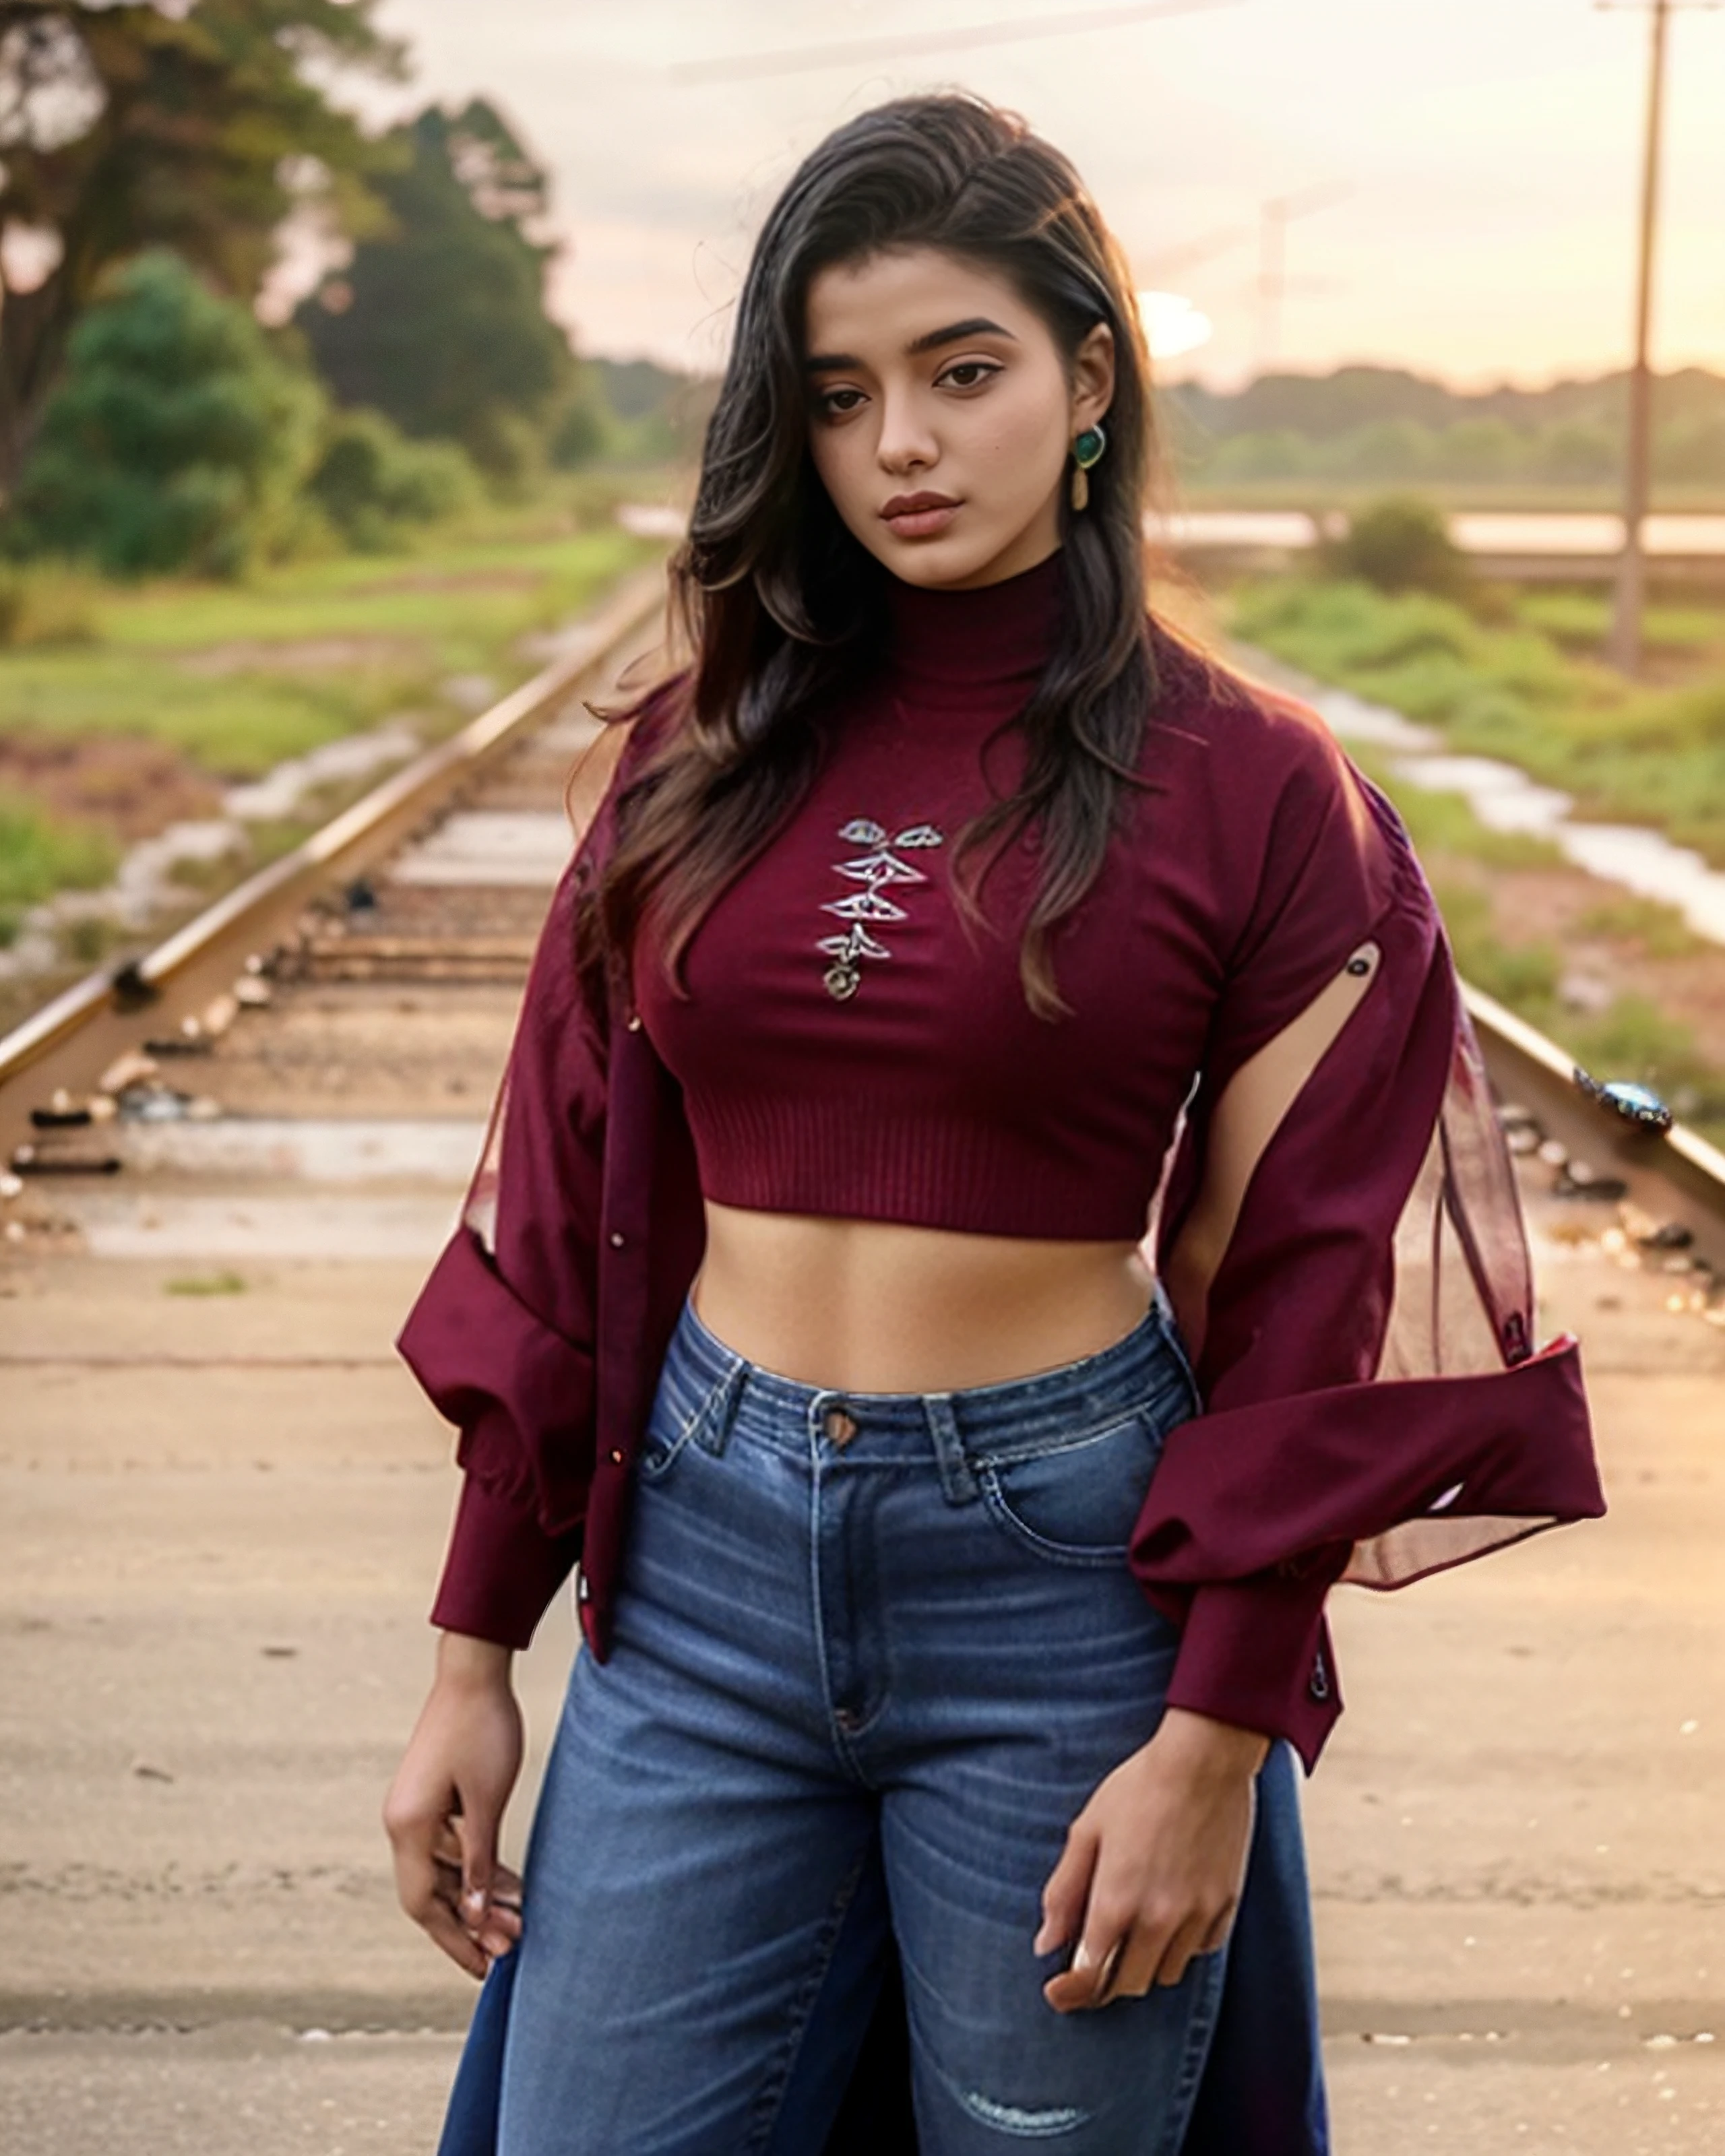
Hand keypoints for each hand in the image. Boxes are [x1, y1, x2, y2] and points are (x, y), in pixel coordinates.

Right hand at [382, 1631, 525, 1977]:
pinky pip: (450, 1847)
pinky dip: (476, 1868)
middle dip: (470, 1925)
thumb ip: (479, 1860)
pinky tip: (509, 1885)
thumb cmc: (483, 1729)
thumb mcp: (487, 1801)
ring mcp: (414, 1809)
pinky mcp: (431, 1797)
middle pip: (432, 1893)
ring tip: (518, 1920)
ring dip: (476, 1897)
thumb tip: (473, 1915)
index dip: (454, 1939)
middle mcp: (402, 1823)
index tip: (484, 1968)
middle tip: (510, 1949)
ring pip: (443, 1872)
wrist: (474, 1670)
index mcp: (409, 1827)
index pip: (425, 1904)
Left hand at [1034, 1707, 1266, 2012]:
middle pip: (1128, 1985)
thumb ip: (1064, 1892)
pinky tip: (1168, 1917)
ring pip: (1166, 1974)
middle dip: (1105, 1982)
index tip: (1055, 1991)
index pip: (1090, 1975)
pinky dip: (1180, 1946)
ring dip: (1143, 1965)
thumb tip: (1046, 1944)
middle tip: (1091, 1964)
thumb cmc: (1137, 1789)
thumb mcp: (1086, 1831)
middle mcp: (1159, 1920)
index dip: (1070, 1991)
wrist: (1203, 1763)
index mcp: (1117, 1901)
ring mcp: (1197, 1917)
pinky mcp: (1226, 1907)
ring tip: (1130, 1934)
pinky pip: (1200, 1950)